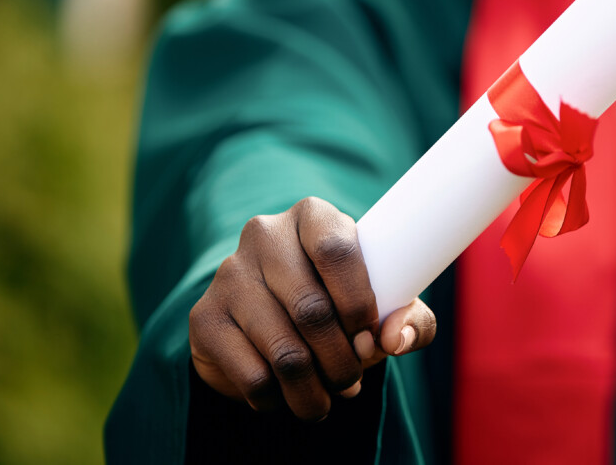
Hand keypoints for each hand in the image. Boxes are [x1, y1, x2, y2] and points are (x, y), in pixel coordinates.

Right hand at [188, 197, 436, 420]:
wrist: (272, 325)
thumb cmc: (342, 306)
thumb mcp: (384, 307)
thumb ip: (410, 319)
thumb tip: (396, 339)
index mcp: (314, 217)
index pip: (336, 249)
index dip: (359, 301)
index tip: (371, 337)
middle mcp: (265, 234)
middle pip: (311, 309)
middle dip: (342, 360)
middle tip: (352, 382)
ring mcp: (229, 274)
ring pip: (283, 350)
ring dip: (313, 390)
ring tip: (328, 399)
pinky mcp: (205, 317)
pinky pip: (252, 373)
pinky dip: (277, 398)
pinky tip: (286, 396)